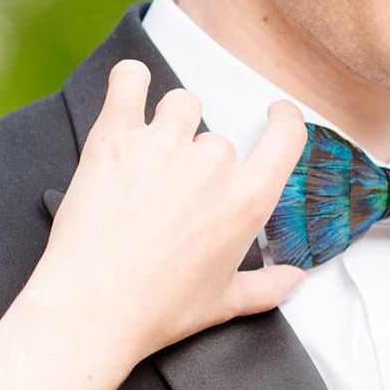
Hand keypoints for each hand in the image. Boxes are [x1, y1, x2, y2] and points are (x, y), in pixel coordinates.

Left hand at [33, 61, 306, 367]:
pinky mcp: (116, 138)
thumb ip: (267, 287)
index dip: (284, 119)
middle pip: (217, 137)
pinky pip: (129, 82)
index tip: (277, 114)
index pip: (287, 137)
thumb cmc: (159, 309)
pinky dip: (131, 79)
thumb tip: (296, 280)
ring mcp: (163, 145)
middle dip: (200, 158)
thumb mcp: (224, 302)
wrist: (93, 309)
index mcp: (246, 201)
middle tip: (173, 194)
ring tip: (151, 151)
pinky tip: (132, 85)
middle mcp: (211, 166)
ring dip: (171, 121)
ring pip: (181, 105)